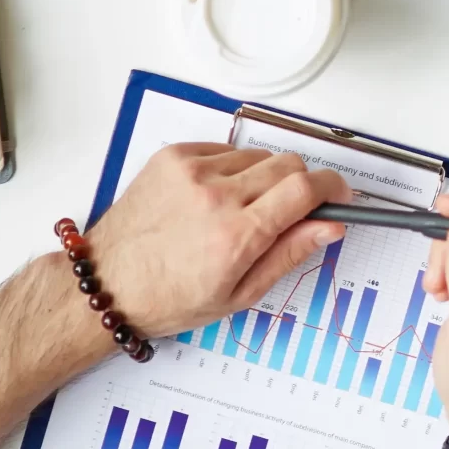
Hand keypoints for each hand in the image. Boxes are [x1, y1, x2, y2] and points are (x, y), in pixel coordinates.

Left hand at [86, 145, 350, 337]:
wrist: (109, 283)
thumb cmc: (170, 298)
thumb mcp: (240, 293)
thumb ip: (290, 253)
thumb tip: (330, 227)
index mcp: (237, 236)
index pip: (306, 189)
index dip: (333, 187)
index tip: (340, 195)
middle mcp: (215, 196)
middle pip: (289, 165)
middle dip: (300, 185)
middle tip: (287, 211)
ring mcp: (191, 171)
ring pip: (258, 156)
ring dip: (262, 178)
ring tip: (239, 210)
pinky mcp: (172, 157)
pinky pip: (224, 149)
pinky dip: (230, 169)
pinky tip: (213, 197)